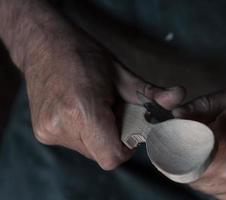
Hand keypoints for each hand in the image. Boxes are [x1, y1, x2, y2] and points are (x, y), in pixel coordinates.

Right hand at [24, 31, 184, 169]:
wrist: (43, 45)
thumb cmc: (84, 55)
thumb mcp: (121, 73)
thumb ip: (149, 94)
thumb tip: (179, 97)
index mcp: (82, 110)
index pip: (112, 157)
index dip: (126, 147)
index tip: (130, 129)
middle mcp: (62, 125)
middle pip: (102, 154)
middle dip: (114, 138)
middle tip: (112, 113)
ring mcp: (49, 131)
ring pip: (89, 150)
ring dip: (99, 135)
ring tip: (95, 109)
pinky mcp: (42, 132)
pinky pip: (74, 143)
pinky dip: (84, 132)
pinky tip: (80, 111)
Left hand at [174, 88, 225, 199]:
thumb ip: (198, 107)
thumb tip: (174, 115)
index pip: (178, 157)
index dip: (167, 150)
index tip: (164, 141)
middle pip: (185, 174)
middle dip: (179, 158)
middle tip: (184, 143)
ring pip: (198, 185)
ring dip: (193, 169)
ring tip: (204, 151)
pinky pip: (214, 191)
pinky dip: (209, 178)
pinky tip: (217, 163)